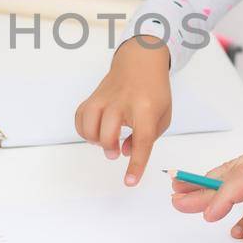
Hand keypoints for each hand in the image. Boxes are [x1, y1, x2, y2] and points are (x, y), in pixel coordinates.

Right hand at [74, 35, 171, 186]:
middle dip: (109, 148)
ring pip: (89, 124)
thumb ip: (147, 138)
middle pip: (108, 132)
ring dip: (94, 140)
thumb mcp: (162, 116)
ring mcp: (105, 98)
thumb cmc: (154, 90)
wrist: (141, 61)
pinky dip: (82, 129)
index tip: (130, 182)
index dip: (136, 164)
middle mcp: (123, 103)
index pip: (141, 141)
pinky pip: (80, 116)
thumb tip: (124, 152)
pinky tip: (92, 132)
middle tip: (115, 152)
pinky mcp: (94, 97)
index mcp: (145, 109)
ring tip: (103, 142)